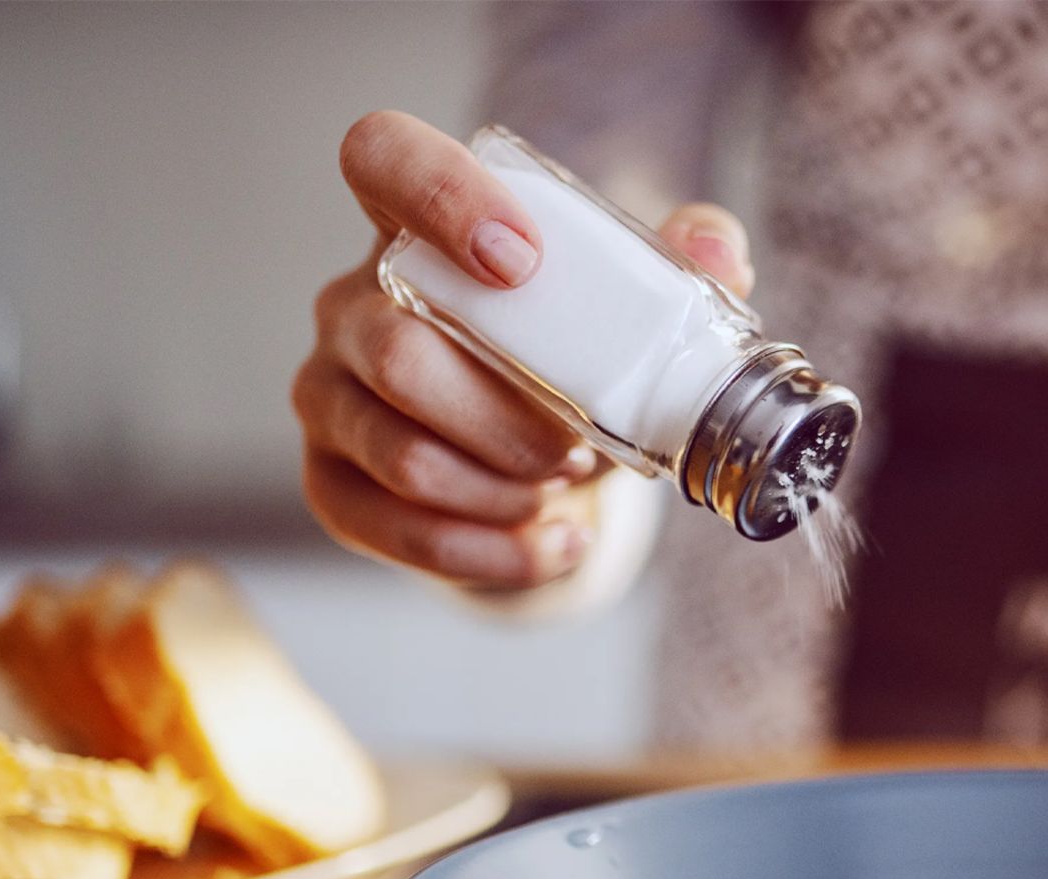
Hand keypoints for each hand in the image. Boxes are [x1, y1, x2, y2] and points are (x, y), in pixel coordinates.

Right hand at [294, 110, 753, 588]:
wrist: (541, 460)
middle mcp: (351, 304)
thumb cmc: (571, 360)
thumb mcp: (627, 308)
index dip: (439, 196)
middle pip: (396, 351)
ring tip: (565, 489)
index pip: (382, 157)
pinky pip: (399, 532)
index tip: (521, 261)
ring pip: (403, 455)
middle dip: (509, 417)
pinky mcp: (331, 484)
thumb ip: (677, 267)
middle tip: (579, 444)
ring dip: (505, 489)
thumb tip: (719, 253)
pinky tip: (555, 546)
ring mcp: (328, 395)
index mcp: (415, 228)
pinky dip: (494, 553)